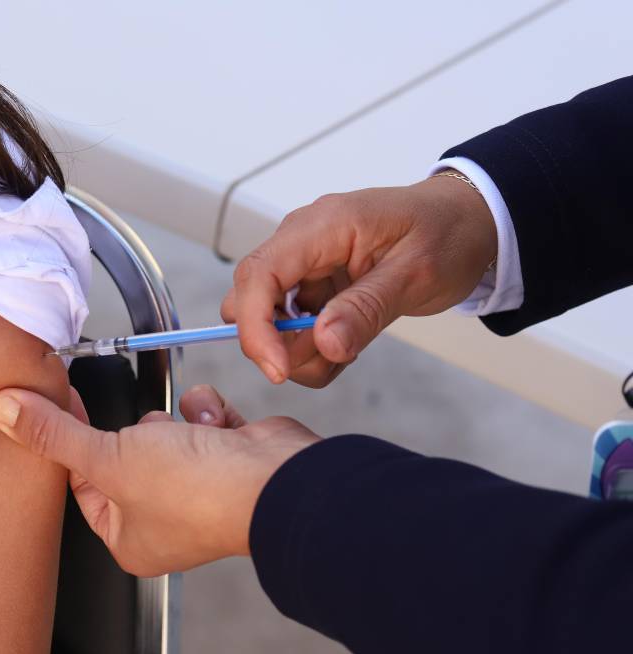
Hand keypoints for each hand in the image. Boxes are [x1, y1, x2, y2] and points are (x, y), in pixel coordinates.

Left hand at [0, 384, 319, 575]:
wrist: (279, 483)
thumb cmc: (198, 493)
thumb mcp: (109, 459)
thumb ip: (55, 435)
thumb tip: (5, 412)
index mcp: (129, 538)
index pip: (81, 482)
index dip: (69, 440)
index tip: (58, 401)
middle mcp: (163, 520)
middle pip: (122, 453)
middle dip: (134, 431)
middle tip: (142, 431)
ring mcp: (199, 489)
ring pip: (163, 431)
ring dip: (173, 420)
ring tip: (186, 434)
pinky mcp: (229, 459)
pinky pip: (201, 419)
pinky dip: (208, 413)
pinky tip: (218, 426)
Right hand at [224, 175, 497, 386]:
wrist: (466, 221)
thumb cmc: (447, 233)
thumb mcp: (417, 274)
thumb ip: (367, 309)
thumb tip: (324, 343)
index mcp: (323, 226)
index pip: (259, 275)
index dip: (256, 327)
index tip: (278, 370)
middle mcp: (300, 241)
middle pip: (249, 301)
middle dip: (279, 344)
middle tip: (333, 357)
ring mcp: (302, 265)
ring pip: (267, 322)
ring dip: (299, 351)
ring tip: (352, 347)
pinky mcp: (310, 286)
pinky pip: (289, 327)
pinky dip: (311, 348)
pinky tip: (348, 339)